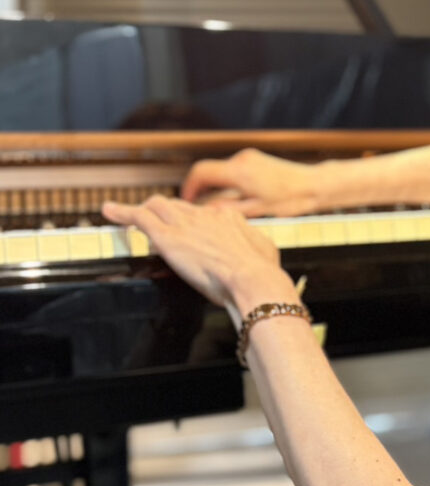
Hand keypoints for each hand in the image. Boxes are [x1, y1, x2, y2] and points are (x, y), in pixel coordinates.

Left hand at [102, 196, 297, 315]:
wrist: (252, 279)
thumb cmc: (262, 273)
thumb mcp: (264, 250)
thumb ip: (255, 243)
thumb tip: (257, 245)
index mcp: (227, 218)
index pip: (203, 214)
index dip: (193, 222)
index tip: (189, 232)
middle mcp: (204, 215)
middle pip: (177, 207)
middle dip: (164, 212)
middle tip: (153, 220)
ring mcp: (184, 225)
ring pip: (155, 206)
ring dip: (138, 209)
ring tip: (120, 212)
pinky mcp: (167, 238)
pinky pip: (139, 218)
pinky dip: (122, 213)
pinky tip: (110, 212)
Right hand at [181, 148, 320, 217]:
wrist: (314, 185)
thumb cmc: (290, 200)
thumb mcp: (256, 210)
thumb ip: (228, 209)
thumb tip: (204, 212)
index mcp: (239, 171)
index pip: (200, 173)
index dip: (189, 188)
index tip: (185, 203)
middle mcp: (242, 160)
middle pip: (209, 171)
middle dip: (200, 189)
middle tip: (196, 208)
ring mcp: (249, 158)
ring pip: (221, 171)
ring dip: (214, 186)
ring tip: (214, 207)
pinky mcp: (256, 160)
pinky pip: (233, 170)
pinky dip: (226, 183)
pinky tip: (232, 199)